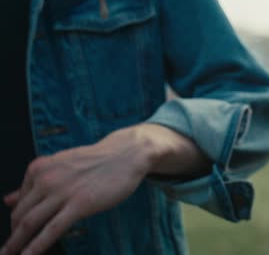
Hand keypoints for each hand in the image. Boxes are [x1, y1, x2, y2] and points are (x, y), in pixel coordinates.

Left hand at [1, 123, 205, 254]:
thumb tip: (8, 199)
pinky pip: (52, 230)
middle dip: (13, 236)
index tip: (18, 233)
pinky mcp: (79, 204)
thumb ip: (35, 183)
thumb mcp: (60, 167)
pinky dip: (36, 247)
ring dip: (16, 244)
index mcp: (38, 169)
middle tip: (8, 251)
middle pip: (20, 215)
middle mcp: (45, 179)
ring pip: (30, 223)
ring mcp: (62, 192)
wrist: (126, 154)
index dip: (16, 220)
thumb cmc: (96, 161)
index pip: (19, 201)